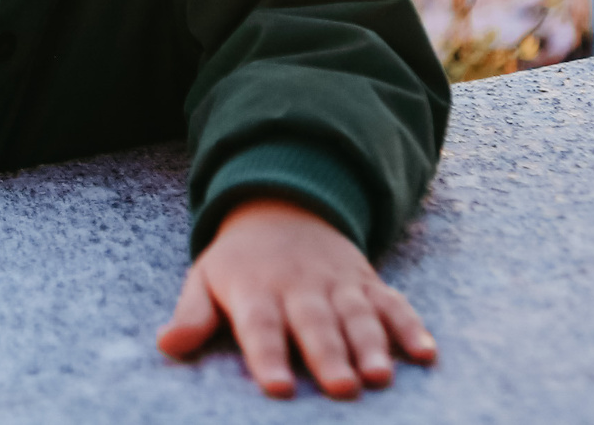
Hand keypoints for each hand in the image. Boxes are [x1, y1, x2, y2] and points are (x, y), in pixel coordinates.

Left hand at [157, 198, 434, 399]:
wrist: (281, 206)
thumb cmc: (239, 262)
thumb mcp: (205, 278)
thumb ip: (193, 315)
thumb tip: (167, 345)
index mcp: (256, 290)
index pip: (260, 326)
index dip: (267, 356)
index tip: (278, 387)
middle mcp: (300, 288)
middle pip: (316, 324)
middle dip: (329, 355)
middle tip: (341, 388)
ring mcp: (339, 285)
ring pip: (358, 316)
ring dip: (372, 345)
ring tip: (379, 377)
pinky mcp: (368, 284)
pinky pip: (393, 304)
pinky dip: (411, 326)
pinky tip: (426, 353)